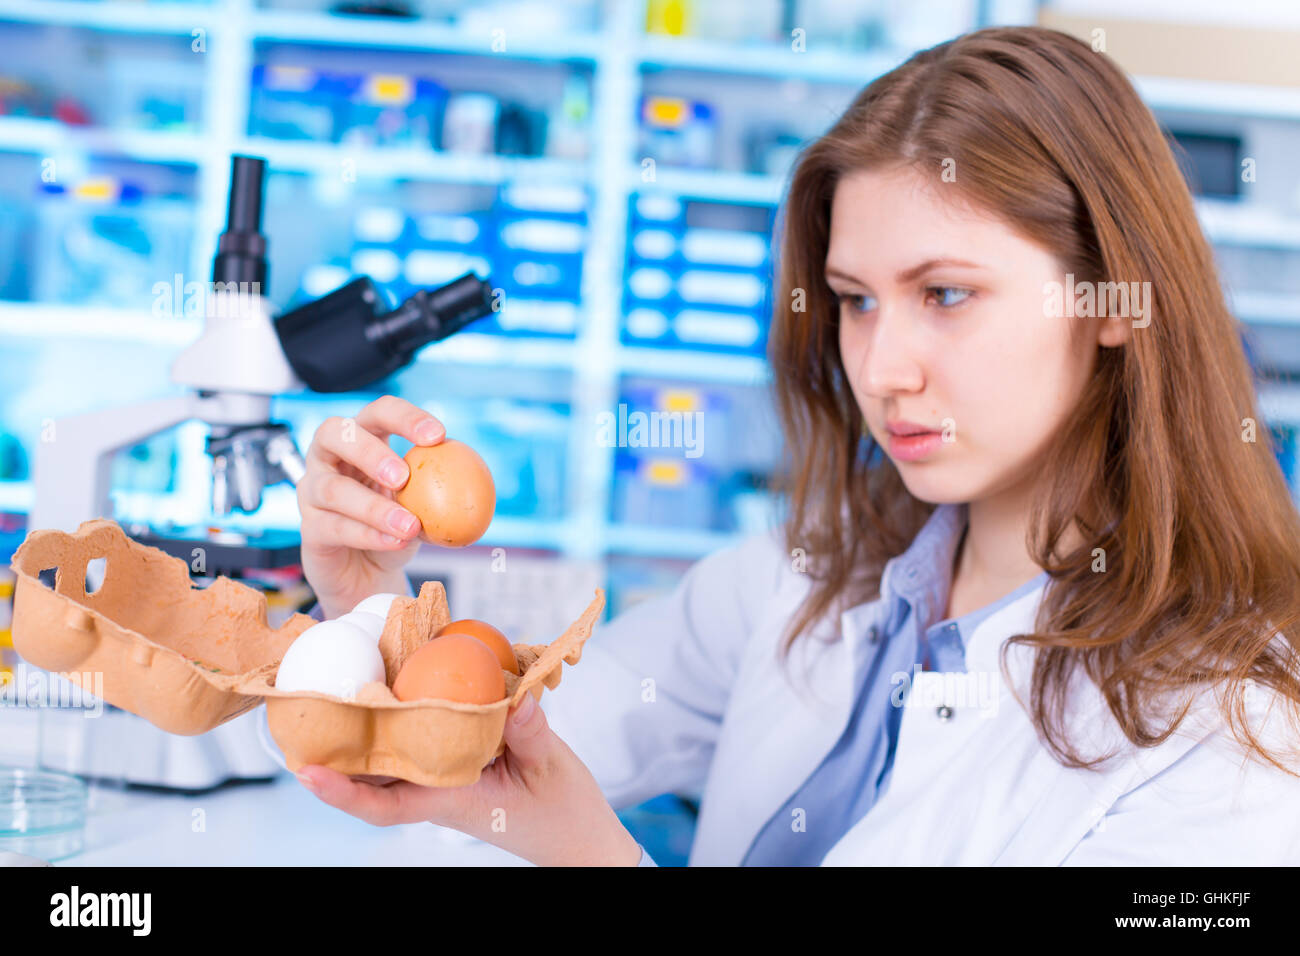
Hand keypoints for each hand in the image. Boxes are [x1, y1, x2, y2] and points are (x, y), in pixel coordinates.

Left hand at [294, 693, 642, 866]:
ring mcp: (449, 780)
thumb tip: (513, 699)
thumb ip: (531, 734)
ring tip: (331, 696)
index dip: (341, 791)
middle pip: (374, 778)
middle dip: (334, 752)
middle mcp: (440, 790)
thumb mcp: (553, 767)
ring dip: (362, 735)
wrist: (580, 838)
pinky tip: (400, 690)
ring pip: (393, 760)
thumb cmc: (564, 812)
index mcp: (452, 799)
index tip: (306, 772)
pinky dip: (406, 720)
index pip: (384, 805)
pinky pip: (423, 744)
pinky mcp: (463, 768)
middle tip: (300, 715)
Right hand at [298, 395, 444, 619]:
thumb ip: (442, 490)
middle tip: (403, 476)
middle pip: (335, 433)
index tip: (438, 436)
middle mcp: (328, 458)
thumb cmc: (396, 527)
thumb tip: (476, 482)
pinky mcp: (309, 528)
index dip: (406, 418)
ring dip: (373, 507)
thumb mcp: (424, 505)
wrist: (367, 572)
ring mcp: (312, 492)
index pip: (379, 412)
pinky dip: (367, 534)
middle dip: (369, 451)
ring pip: (332, 489)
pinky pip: (333, 527)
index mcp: (361, 439)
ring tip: (410, 525)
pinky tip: (396, 541)